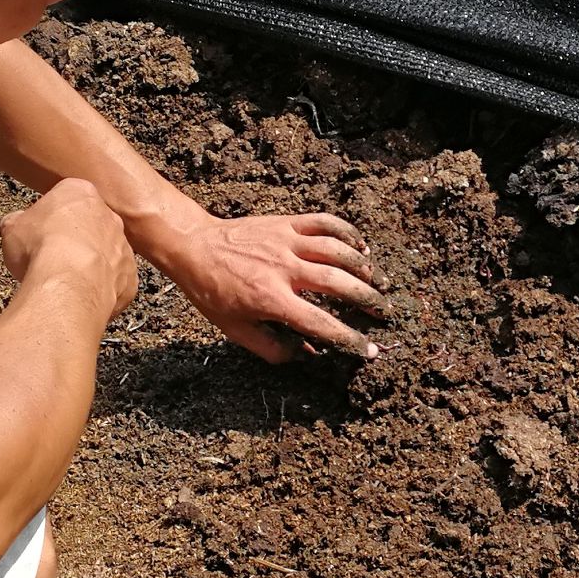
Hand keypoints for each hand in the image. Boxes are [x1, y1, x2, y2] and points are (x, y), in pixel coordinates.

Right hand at [0, 179, 137, 322]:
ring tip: (66, 282)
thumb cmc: (41, 249)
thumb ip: (16, 222)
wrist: (68, 283)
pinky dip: (101, 290)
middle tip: (53, 257)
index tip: (40, 231)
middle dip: (74, 239)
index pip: (67, 197)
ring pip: (106, 254)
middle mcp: (109, 216)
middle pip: (91, 224)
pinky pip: (115, 283)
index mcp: (80, 193)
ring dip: (90, 265)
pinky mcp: (129, 278)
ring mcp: (124, 248)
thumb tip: (13, 224)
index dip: (50, 216)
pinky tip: (80, 297)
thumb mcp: (11, 228)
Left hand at [149, 211, 384, 361]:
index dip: (349, 339)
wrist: (194, 247)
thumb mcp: (236, 330)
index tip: (369, 350)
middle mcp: (285, 269)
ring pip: (338, 251)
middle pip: (339, 284)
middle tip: (383, 311)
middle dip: (367, 299)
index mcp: (272, 299)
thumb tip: (308, 354)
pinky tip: (360, 246)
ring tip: (379, 280)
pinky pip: (325, 223)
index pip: (321, 323)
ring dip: (364, 266)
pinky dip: (347, 233)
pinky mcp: (287, 222)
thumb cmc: (213, 292)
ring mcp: (287, 241)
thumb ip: (273, 348)